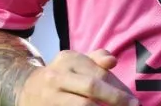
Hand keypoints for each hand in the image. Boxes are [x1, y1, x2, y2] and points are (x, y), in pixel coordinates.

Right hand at [19, 49, 138, 105]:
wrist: (27, 90)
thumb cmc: (61, 76)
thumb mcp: (76, 62)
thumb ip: (96, 59)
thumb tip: (112, 61)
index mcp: (68, 60)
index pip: (99, 73)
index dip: (119, 88)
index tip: (134, 100)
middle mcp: (57, 76)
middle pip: (92, 87)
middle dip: (116, 98)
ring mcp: (51, 96)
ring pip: (83, 105)